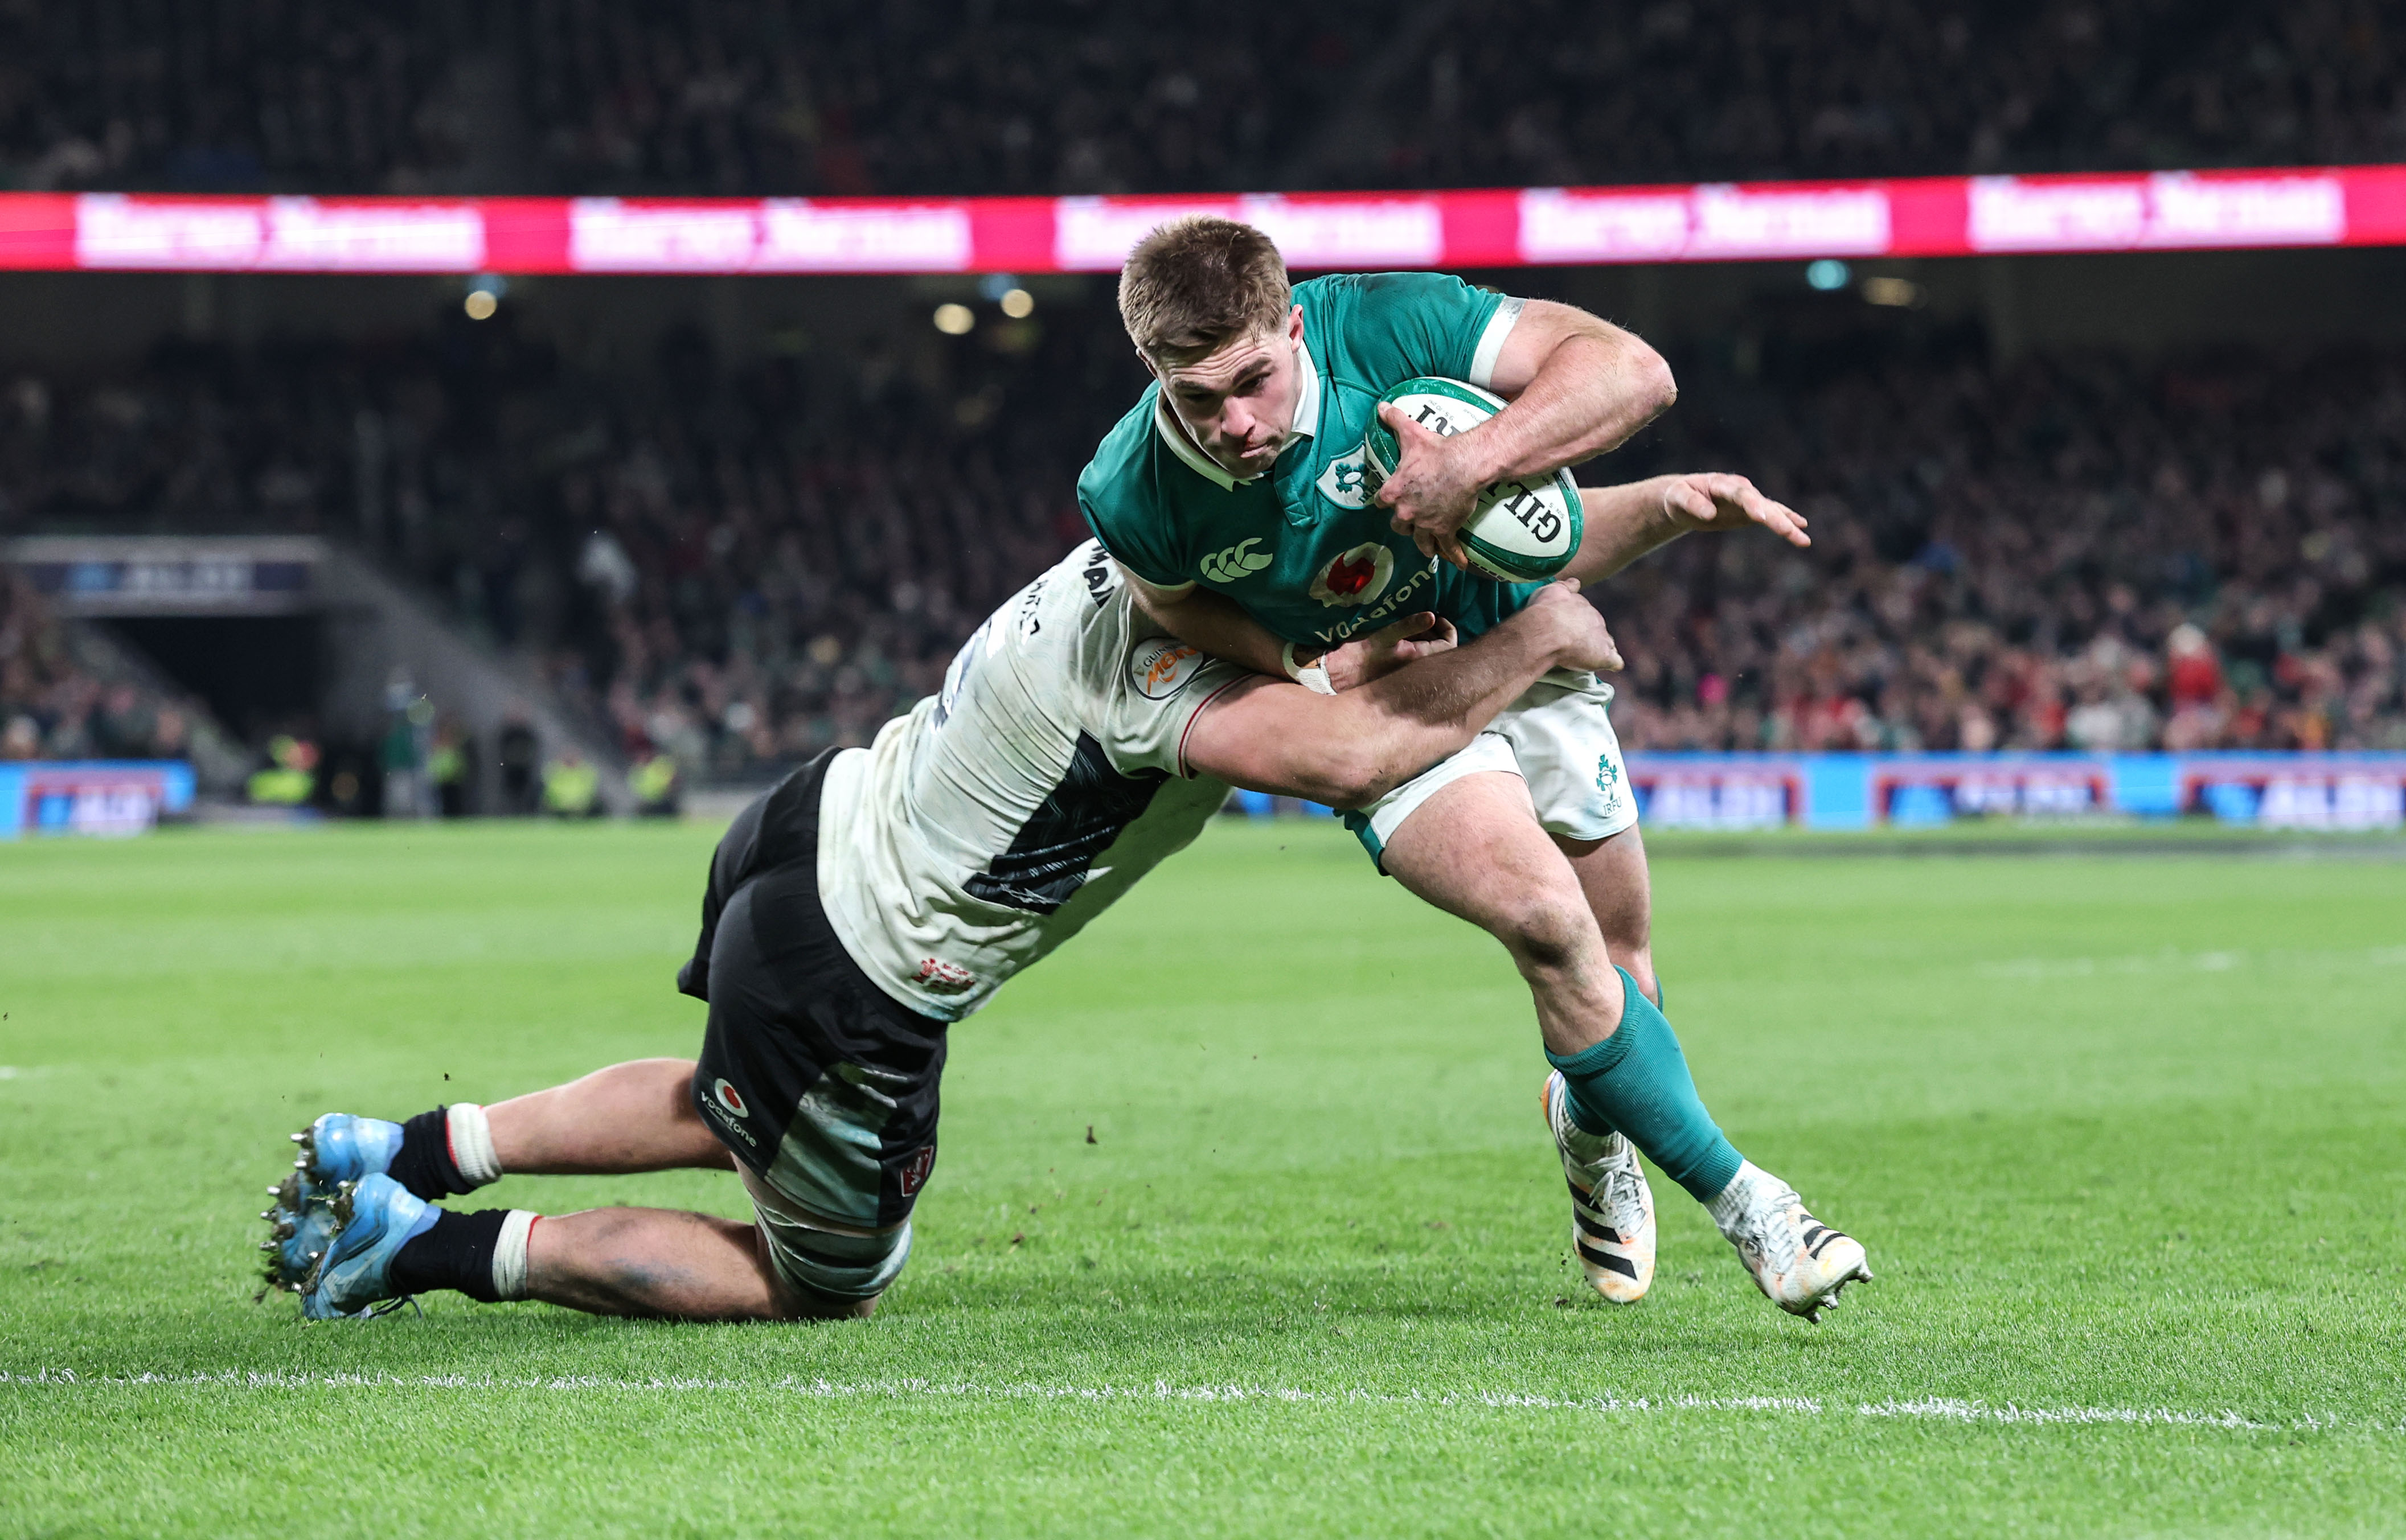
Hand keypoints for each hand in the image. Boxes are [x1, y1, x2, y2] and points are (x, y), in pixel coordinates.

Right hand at [1316, 611, 1455, 690]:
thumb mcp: (1384, 635)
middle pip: (1442, 649)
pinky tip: (1404, 637)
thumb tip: (1433, 616)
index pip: (1449, 644)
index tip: (1435, 615)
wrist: (1340, 676)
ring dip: (1426, 637)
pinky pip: (1418, 657)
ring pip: (1430, 653)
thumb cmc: (1360, 655)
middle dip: (1436, 631)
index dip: (1448, 627)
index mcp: (1419, 659)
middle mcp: (1419, 669)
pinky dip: (1417, 645)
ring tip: (1412, 625)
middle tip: (1422, 618)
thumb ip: (1409, 625)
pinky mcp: (1401, 671)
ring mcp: (1411, 672)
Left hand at [1372, 402, 1484, 569]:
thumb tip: (1382, 407)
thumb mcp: (1412, 434)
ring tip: (1428, 548)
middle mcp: (1405, 513)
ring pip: (1419, 541)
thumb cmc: (1436, 451)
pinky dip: (1453, 556)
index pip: (1381, 502)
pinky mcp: (1445, 530)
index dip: (1386, 501)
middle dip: (1404, 524)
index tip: (1390, 502)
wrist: (1464, 465)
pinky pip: (1447, 547)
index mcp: (1393, 493)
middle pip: (1398, 526)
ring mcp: (1425, 524)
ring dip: (1423, 543)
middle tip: (1411, 521)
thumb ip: (1395, 421)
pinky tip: (1458, 564)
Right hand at [1525, 578, 1622, 672]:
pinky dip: (1612, 662)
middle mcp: (1595, 619)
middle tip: (1573, 645)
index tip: (1568, 629)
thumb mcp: (1553, 590)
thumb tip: (1576, 581)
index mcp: (1583, 605)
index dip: (1578, 623)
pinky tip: (1606, 664)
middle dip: (1589, 636)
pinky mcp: (1604, 655)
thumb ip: (1566, 587)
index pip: (1586, 614)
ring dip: (1599, 648)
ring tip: (1587, 657)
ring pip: (1607, 643)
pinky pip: (1615, 660)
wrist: (1547, 630)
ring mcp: (1602, 638)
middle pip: (1597, 628)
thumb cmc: (1545, 611)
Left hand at [1659, 472, 1809, 547]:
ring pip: (1771, 511)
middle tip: (1791, 532)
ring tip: (1804, 539)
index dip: (1751, 505)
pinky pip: (1772, 515)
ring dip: (1787, 524)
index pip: (1740, 494)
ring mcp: (1748, 500)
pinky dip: (1787, 519)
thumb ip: (1692, 503)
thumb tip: (1709, 514)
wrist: (1682, 498)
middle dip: (1776, 519)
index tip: (1761, 518)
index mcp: (1722, 484)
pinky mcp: (1750, 511)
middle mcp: (1739, 490)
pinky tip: (1802, 527)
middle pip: (1761, 504)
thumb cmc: (1678, 497)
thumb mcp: (1678, 499)